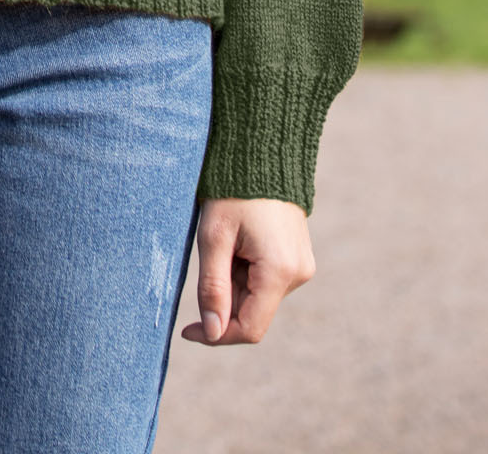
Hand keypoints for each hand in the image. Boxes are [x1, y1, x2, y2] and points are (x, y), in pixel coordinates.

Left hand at [181, 197, 315, 345]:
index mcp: (279, 271)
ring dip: (233, 282)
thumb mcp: (213, 237)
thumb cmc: (232, 191)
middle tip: (207, 260)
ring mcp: (301, 266)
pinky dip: (245, 271)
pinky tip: (238, 241)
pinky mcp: (298, 257)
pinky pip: (267, 280)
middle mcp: (298, 274)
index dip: (216, 335)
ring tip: (226, 241)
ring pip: (258, 297)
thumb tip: (212, 333)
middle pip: (252, 312)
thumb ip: (212, 287)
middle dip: (223, 298)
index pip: (249, 329)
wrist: (262, 152)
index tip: (186, 329)